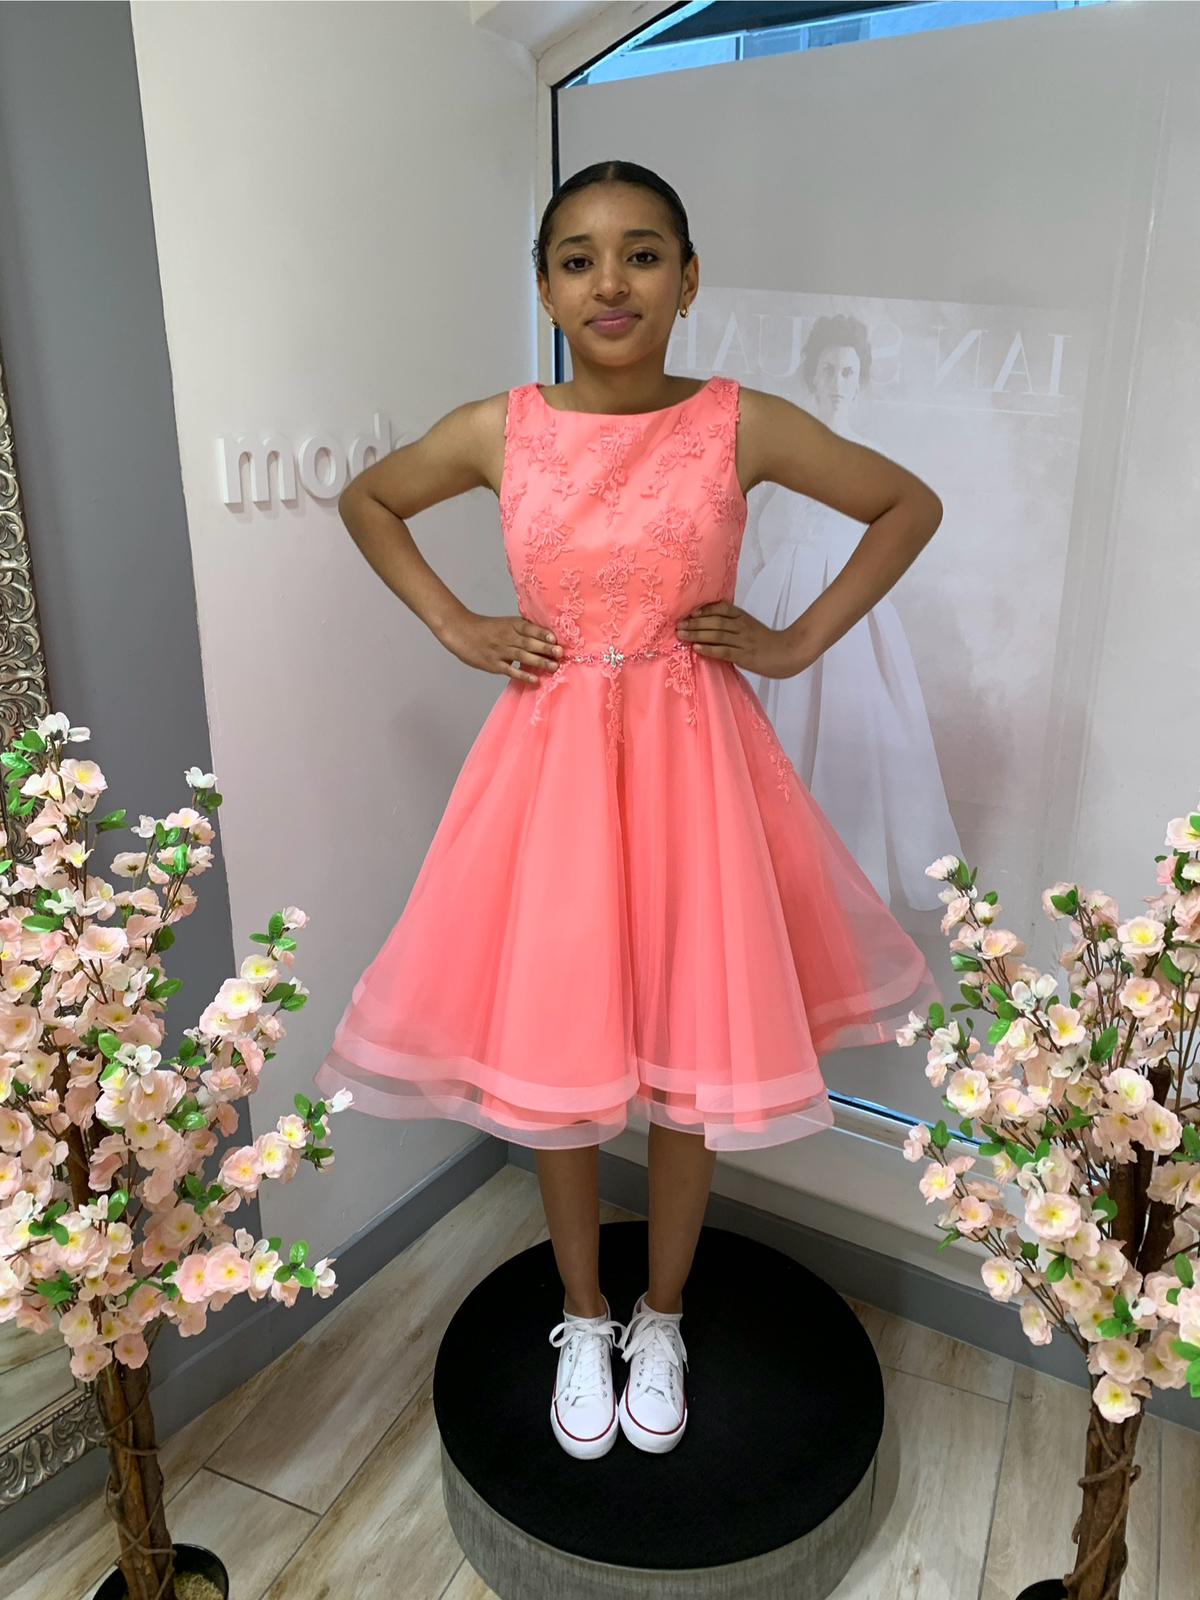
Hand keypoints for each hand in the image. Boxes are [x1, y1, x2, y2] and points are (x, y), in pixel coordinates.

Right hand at [441, 611, 562, 684]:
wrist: (460, 631)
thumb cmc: (486, 628)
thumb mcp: (504, 623)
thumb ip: (522, 629)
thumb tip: (545, 637)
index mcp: (511, 625)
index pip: (529, 628)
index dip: (542, 633)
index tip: (555, 638)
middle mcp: (507, 637)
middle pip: (529, 643)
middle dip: (546, 648)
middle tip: (560, 653)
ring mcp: (500, 651)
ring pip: (522, 656)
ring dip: (539, 662)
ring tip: (554, 667)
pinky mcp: (493, 664)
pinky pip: (510, 670)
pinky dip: (523, 675)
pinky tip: (535, 680)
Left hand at [675, 602, 806, 679]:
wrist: (788, 653)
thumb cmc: (768, 642)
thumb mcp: (751, 627)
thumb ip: (734, 624)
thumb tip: (711, 625)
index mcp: (743, 617)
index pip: (722, 608)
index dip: (705, 610)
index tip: (690, 613)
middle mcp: (742, 626)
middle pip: (715, 621)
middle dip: (695, 623)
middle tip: (678, 625)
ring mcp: (743, 641)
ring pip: (717, 634)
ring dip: (697, 634)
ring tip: (681, 635)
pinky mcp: (745, 656)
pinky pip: (724, 651)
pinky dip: (709, 649)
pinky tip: (696, 649)